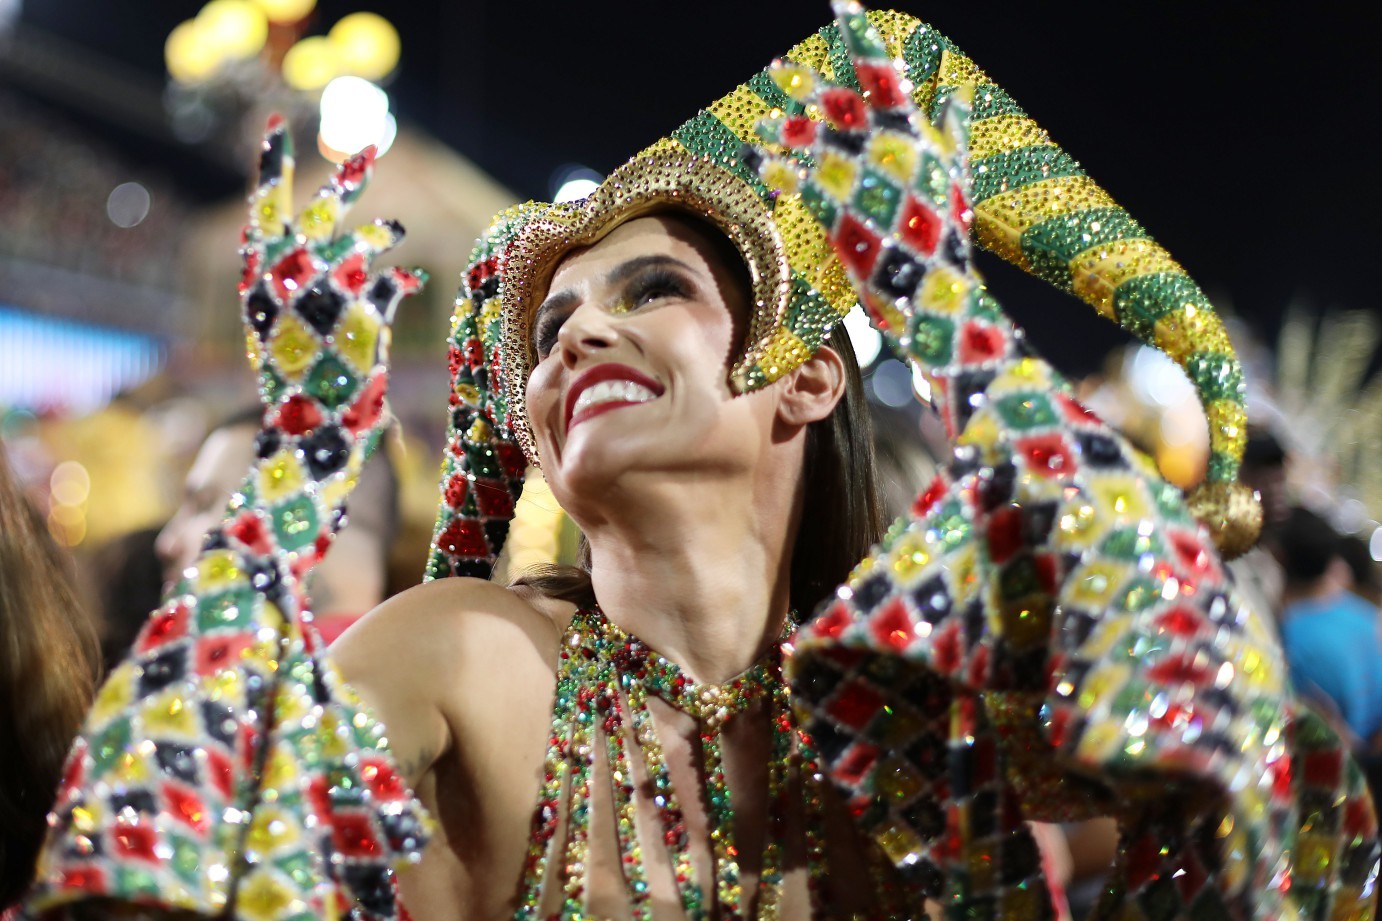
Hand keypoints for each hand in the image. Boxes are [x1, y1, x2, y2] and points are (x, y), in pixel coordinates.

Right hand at [240, 115, 422, 458]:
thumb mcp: (281, 330)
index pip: (261, 213)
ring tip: (393, 233)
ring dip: (383, 234)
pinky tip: (410, 279)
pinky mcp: (364, 312)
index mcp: (258, 285)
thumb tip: (285, 240)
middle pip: (320, 212)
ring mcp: (326, 295)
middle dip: (346, 178)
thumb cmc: (298, 391)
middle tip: (369, 151)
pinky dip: (404, 276)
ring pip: (366, 241)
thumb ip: (286, 283)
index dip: (271, 168)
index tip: (277, 127)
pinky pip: (394, 277)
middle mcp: (288, 282)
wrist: (311, 441)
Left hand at [747, 0, 974, 352]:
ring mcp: (855, 176)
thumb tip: (960, 94)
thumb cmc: (948, 234)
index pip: (883, 70)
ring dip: (781, 128)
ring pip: (807, 137)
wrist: (933, 291)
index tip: (839, 1)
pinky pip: (793, 178)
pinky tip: (757, 162)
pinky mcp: (832, 207)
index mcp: (912, 132)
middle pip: (834, 100)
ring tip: (761, 123)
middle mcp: (881, 146)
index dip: (860, 32)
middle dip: (803, 81)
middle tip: (776, 66)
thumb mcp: (957, 174)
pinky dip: (774, 168)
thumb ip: (953, 130)